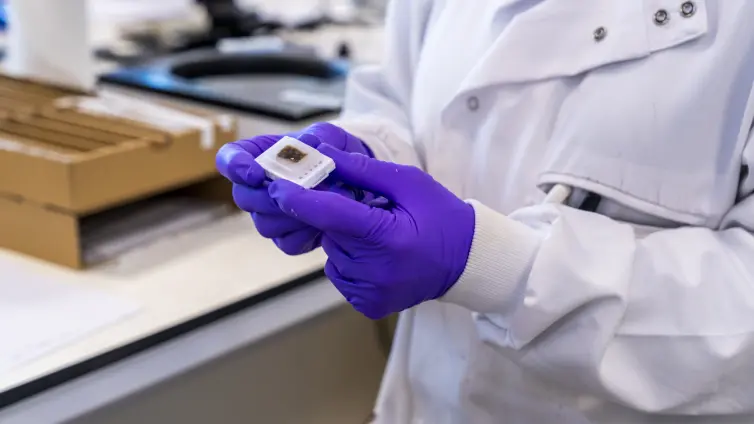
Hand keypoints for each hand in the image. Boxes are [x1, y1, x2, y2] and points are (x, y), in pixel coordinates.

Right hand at [215, 122, 372, 254]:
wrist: (354, 180)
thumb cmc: (333, 152)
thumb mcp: (331, 136)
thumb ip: (321, 137)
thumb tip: (311, 146)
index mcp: (258, 155)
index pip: (229, 158)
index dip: (235, 166)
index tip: (254, 173)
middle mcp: (256, 188)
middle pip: (243, 197)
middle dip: (270, 197)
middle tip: (297, 192)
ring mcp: (269, 216)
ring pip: (265, 224)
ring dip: (293, 215)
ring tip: (322, 203)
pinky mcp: (287, 238)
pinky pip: (288, 243)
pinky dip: (308, 233)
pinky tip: (326, 220)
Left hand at [267, 144, 474, 318]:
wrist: (466, 263)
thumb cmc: (439, 216)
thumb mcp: (409, 183)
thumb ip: (363, 170)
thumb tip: (322, 154)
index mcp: (387, 238)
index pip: (331, 215)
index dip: (300, 199)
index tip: (276, 186)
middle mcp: (375, 271)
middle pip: (330, 233)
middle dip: (336, 217)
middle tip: (367, 209)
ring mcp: (371, 292)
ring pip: (333, 254)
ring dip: (344, 239)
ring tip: (380, 235)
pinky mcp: (368, 305)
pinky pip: (340, 274)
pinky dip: (349, 261)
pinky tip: (377, 256)